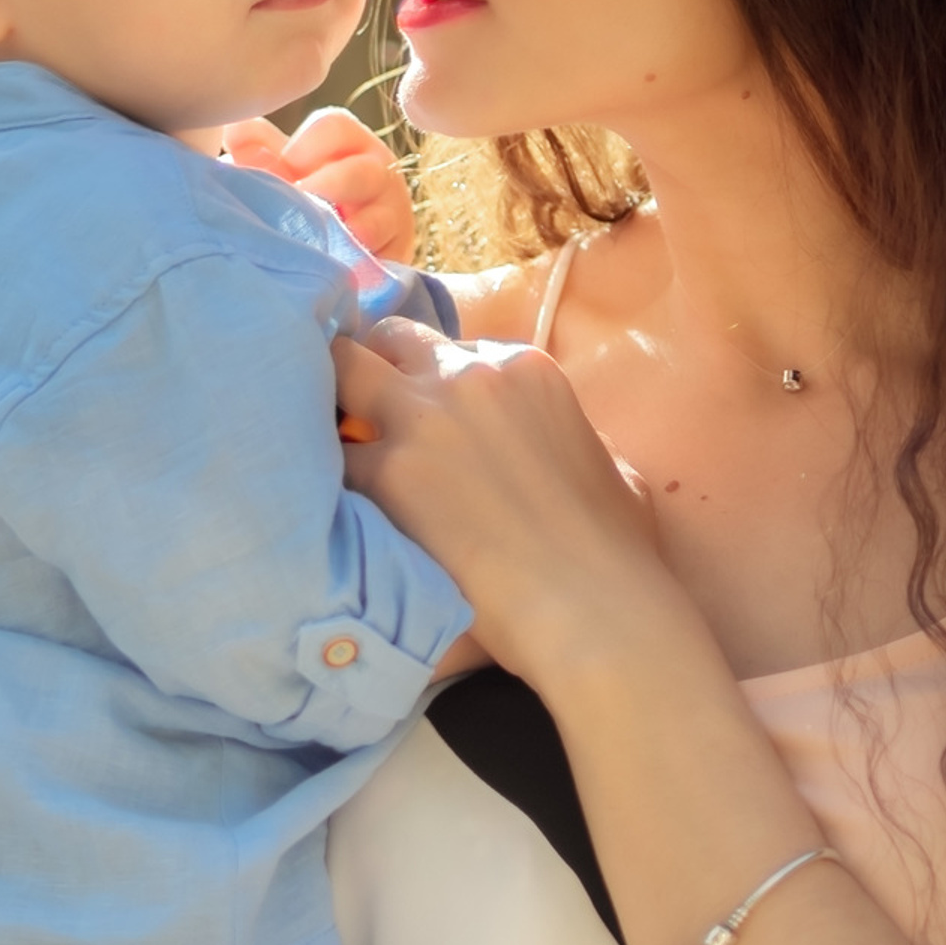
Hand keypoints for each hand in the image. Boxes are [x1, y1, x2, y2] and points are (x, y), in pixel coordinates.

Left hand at [220, 109, 417, 264]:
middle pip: (363, 171)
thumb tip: (235, 127)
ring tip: (321, 238)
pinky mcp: (397, 256)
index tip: (285, 165)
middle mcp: (378, 173)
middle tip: (300, 200)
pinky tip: (338, 266)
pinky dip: (361, 263)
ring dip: (349, 230)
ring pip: (381, 218)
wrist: (326, 260)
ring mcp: (392, 216)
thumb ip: (257, 151)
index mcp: (348, 144)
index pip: (336, 126)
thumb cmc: (299, 203)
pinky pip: (386, 258)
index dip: (308, 144)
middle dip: (329, 186)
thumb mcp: (278, 173)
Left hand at [332, 318, 672, 683]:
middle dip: (375, 370)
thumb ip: (567, 434)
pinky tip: (333, 498)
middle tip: (368, 416)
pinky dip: (330, 471)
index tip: (428, 416)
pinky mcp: (385, 472)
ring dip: (339, 405)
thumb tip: (554, 444)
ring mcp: (422, 420)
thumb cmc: (615, 548)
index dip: (433, 381)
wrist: (589, 605)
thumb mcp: (610, 464)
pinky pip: (332, 453)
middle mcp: (467, 377)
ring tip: (341, 445)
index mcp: (524, 368)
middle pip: (389, 339)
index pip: (453, 348)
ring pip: (344, 373)